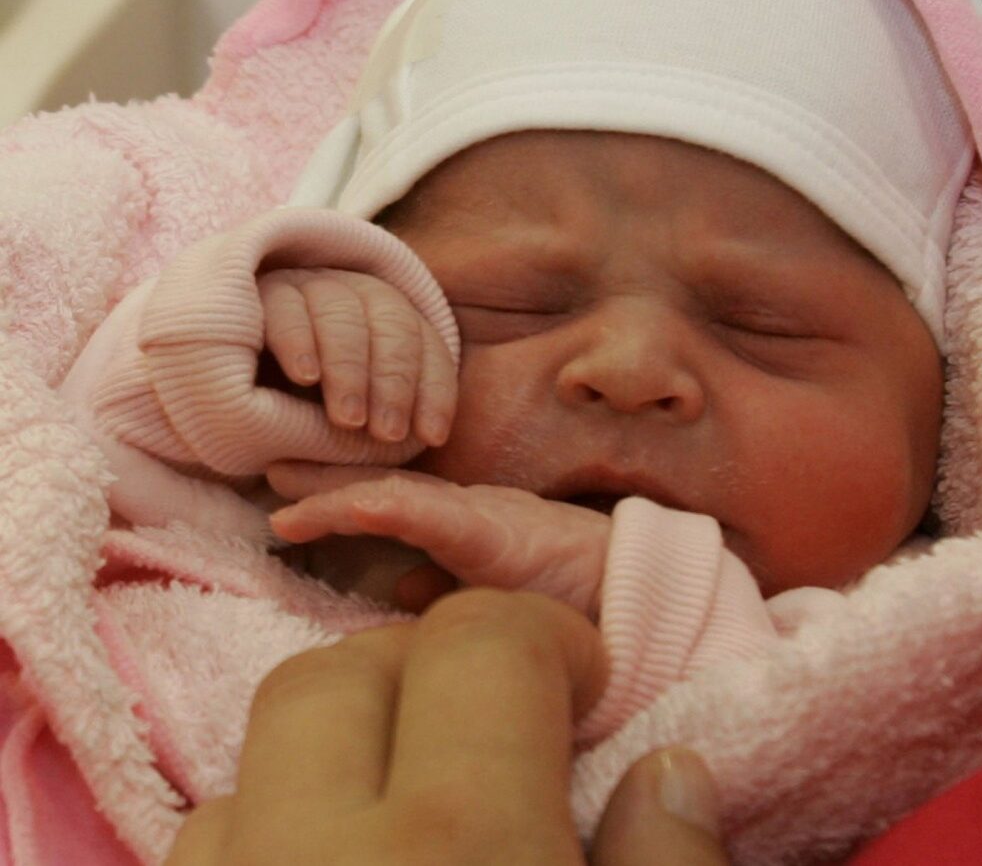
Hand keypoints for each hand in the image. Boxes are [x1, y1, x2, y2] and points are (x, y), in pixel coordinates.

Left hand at [164, 590, 727, 865]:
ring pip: (258, 751)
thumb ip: (667, 858)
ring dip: (339, 736)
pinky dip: (271, 816)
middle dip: (424, 666)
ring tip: (412, 785)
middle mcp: (322, 857)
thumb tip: (669, 768)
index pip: (480, 647)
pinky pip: (209, 840)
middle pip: (342, 675)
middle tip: (493, 723)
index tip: (584, 689)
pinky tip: (334, 855)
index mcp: (461, 843)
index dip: (543, 649)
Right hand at [257, 267, 456, 444]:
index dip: (434, 392)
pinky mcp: (261, 291)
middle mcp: (356, 297)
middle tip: (387, 434)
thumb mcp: (342, 430)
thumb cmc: (294, 419)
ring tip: (348, 418)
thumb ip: (375, 433)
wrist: (225, 394)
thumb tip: (409, 444)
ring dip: (350, 368)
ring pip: (343, 314)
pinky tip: (304, 377)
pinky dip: (300, 341)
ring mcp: (309, 288)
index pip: (428, 349)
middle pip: (392, 325)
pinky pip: (288, 308)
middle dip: (394, 383)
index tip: (430, 437)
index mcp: (389, 325)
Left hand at [268, 462, 610, 614]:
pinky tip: (357, 506)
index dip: (337, 499)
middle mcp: (465, 509)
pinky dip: (393, 510)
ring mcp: (481, 517)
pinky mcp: (498, 533)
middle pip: (382, 490)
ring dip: (339, 497)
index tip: (286, 507)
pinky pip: (439, 519)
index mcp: (463, 524)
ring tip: (287, 500)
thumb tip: (395, 589)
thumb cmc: (572, 589)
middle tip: (268, 471)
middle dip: (322, 484)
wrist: (633, 587)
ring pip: (400, 497)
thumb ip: (445, 583)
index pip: (391, 503)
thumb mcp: (494, 588)